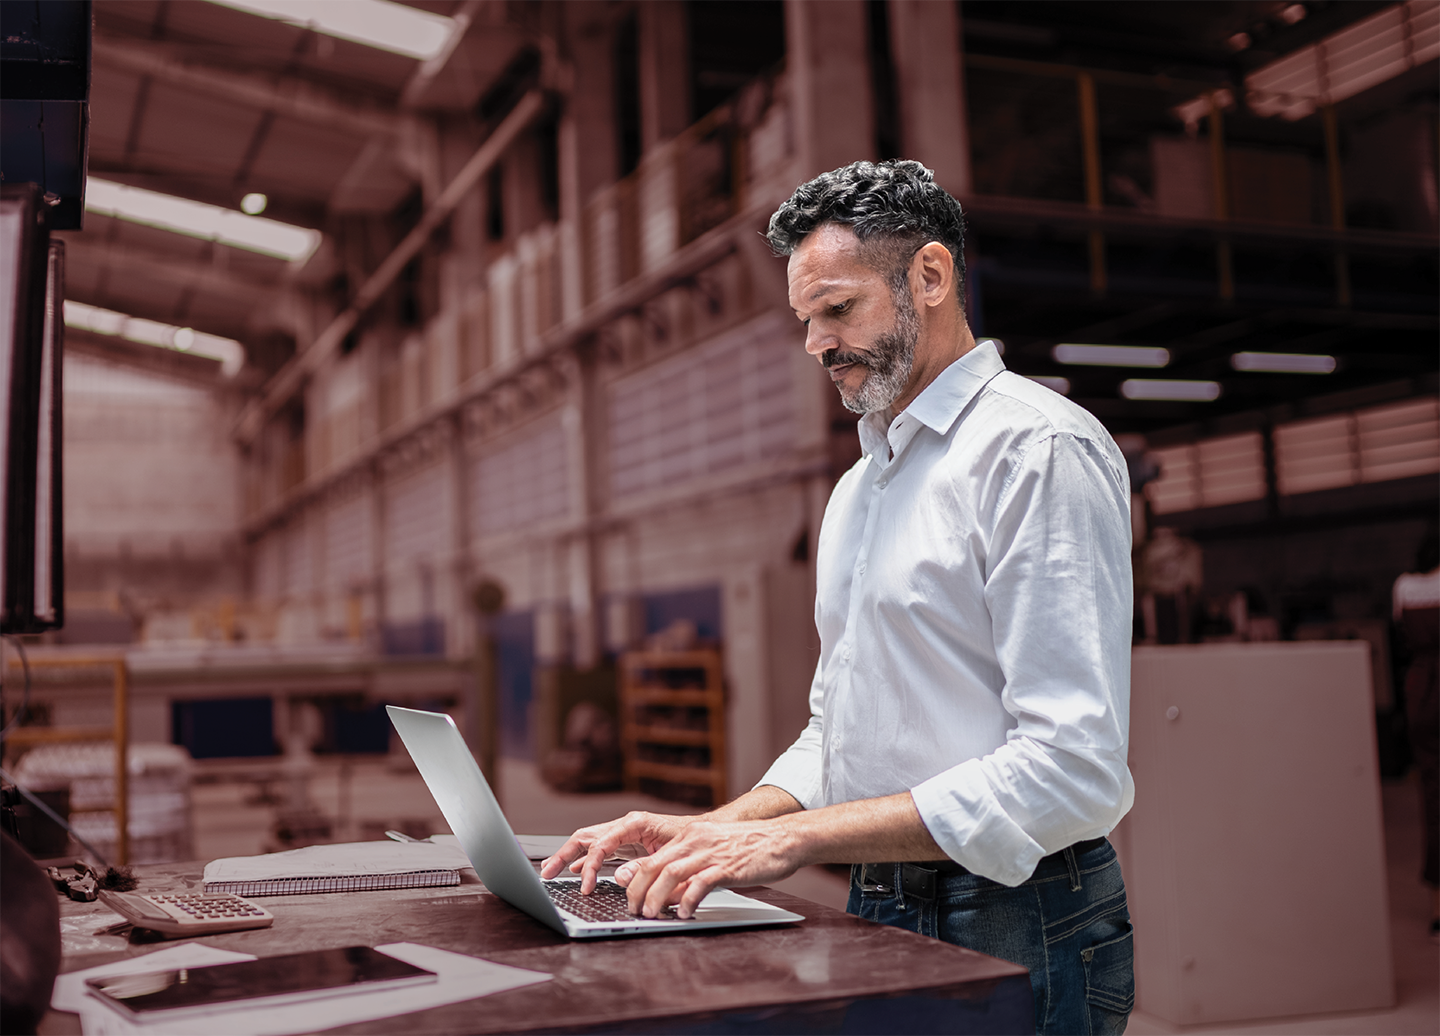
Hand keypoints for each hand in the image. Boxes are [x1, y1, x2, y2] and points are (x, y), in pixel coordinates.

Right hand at [539, 811, 694, 892]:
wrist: (707, 833)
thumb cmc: (693, 840)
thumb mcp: (670, 854)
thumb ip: (644, 866)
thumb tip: (618, 878)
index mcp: (634, 823)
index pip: (601, 843)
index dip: (589, 866)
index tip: (585, 887)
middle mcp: (625, 825)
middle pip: (585, 837)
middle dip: (563, 854)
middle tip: (546, 873)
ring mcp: (624, 833)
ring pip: (588, 842)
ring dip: (568, 856)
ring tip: (550, 871)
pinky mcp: (627, 844)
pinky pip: (599, 850)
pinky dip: (584, 860)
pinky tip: (574, 870)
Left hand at [614, 819, 800, 918]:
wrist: (783, 839)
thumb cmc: (750, 848)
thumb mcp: (714, 853)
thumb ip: (690, 871)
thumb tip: (667, 895)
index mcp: (690, 836)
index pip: (653, 858)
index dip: (636, 880)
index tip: (629, 898)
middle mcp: (696, 840)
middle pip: (655, 865)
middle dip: (639, 891)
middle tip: (635, 911)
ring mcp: (711, 852)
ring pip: (671, 873)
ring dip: (657, 897)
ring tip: (652, 915)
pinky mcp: (728, 866)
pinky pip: (700, 883)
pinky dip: (688, 899)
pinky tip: (684, 913)